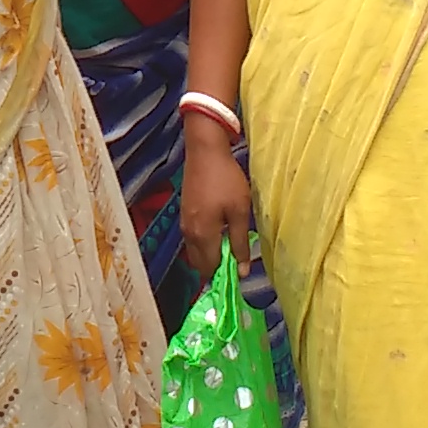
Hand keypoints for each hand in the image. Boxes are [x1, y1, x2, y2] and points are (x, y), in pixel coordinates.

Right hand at [176, 133, 255, 280]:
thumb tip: (243, 271)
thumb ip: (240, 243)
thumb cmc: (226, 180)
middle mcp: (189, 234)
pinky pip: (193, 239)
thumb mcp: (240, 211)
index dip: (225, 276)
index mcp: (203, 235)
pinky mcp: (184, 213)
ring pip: (195, 252)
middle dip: (216, 269)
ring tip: (230, 246)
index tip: (240, 275)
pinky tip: (220, 232)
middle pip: (200, 264)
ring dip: (210, 256)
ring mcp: (184, 223)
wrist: (204, 151)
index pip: (211, 268)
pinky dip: (204, 244)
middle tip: (237, 261)